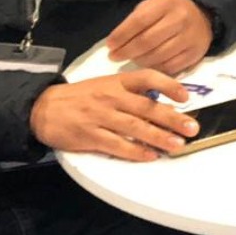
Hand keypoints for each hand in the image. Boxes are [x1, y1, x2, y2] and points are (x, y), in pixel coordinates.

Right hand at [30, 69, 198, 161]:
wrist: (44, 108)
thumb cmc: (81, 97)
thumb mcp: (105, 85)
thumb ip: (131, 92)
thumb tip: (163, 102)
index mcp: (116, 82)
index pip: (147, 78)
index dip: (168, 85)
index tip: (185, 97)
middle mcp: (111, 97)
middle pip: (147, 107)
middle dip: (172, 118)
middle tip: (192, 128)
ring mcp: (100, 117)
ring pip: (135, 127)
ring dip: (159, 137)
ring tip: (178, 145)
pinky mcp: (90, 136)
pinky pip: (117, 145)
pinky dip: (135, 151)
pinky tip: (150, 156)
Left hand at [106, 0, 213, 74]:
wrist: (203, 16)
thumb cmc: (170, 11)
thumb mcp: (153, 5)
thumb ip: (136, 19)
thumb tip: (117, 42)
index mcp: (166, 3)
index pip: (139, 21)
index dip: (121, 35)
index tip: (110, 45)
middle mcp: (180, 19)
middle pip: (147, 41)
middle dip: (126, 51)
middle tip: (114, 57)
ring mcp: (189, 38)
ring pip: (157, 56)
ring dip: (139, 61)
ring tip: (132, 59)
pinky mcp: (195, 54)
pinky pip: (170, 67)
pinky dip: (155, 68)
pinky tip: (148, 64)